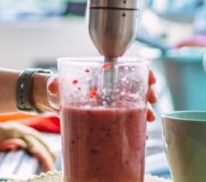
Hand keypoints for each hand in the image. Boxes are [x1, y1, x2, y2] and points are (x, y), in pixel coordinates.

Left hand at [33, 70, 157, 121]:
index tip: (151, 78)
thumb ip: (54, 82)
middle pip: (135, 87)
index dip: (142, 72)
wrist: (53, 102)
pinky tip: (142, 136)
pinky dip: (135, 128)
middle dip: (148, 93)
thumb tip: (53, 86)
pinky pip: (125, 122)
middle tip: (151, 101)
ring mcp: (110, 104)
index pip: (127, 69)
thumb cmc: (57, 87)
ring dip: (145, 111)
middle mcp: (109, 88)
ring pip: (134, 105)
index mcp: (101, 75)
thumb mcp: (56, 83)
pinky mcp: (108, 119)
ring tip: (149, 120)